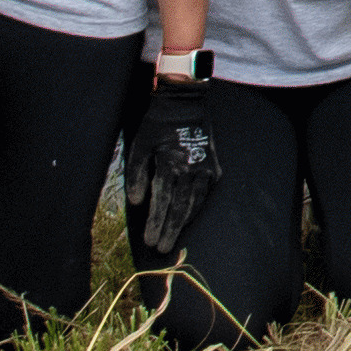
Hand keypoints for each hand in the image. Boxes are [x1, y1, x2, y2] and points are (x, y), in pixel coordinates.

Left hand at [127, 66, 225, 266]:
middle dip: (169, 229)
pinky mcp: (213, 165)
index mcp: (170, 162)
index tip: (149, 241)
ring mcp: (204, 167)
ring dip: (183, 223)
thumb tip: (137, 203)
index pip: (162, 200)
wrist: (185, 102)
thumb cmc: (157, 124)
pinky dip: (196, 208)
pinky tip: (189, 219)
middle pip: (179, 206)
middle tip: (161, 248)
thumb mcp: (140, 145)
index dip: (155, 222)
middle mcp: (190, 168)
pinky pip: (205, 193)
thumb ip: (137, 174)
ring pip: (194, 202)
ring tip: (172, 239)